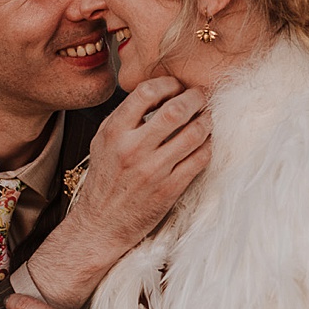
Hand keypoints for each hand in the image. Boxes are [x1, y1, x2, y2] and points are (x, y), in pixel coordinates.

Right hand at [27, 76, 210, 308]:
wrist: (100, 225)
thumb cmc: (104, 180)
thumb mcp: (102, 142)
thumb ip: (125, 118)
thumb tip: (157, 93)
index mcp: (114, 132)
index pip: (146, 93)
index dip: (168, 84)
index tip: (177, 86)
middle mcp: (132, 149)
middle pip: (176, 110)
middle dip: (195, 98)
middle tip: (201, 96)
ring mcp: (152, 170)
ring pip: (193, 134)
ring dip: (206, 121)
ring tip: (207, 118)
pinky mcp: (169, 190)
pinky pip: (199, 160)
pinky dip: (207, 147)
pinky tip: (205, 143)